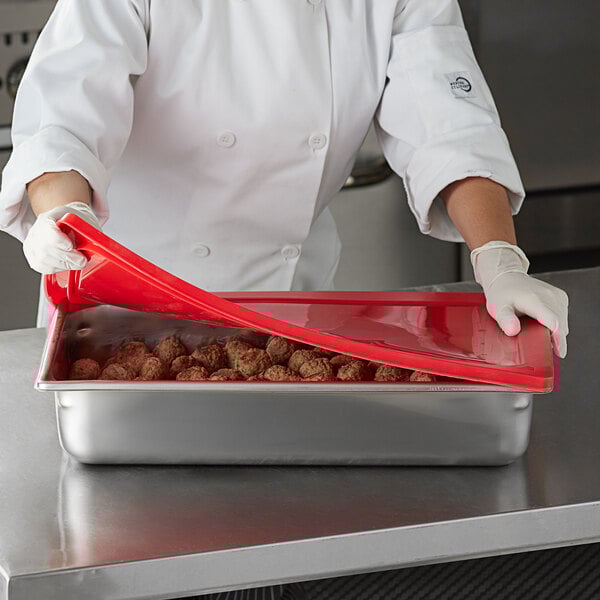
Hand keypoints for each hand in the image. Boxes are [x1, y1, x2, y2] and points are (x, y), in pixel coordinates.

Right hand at [22, 202, 99, 273]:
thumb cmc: (78, 221)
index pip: (47, 230)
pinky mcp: (33, 256)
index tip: (71, 246)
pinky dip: (57, 268)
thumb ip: (88, 232)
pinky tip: (66, 264)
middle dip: (67, 257)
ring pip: (43, 260)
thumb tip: (94, 247)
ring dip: (64, 264)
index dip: (58, 240)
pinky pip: (41, 267)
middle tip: (82, 260)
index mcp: (48, 217)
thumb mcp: (86, 222)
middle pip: (45, 248)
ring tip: (77, 261)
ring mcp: (32, 244)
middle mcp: (36, 230)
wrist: (69, 221)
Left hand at [471, 241, 568, 357]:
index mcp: (534, 300)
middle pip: (560, 325)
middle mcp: (549, 296)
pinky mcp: (560, 296)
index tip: (558, 351)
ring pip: (563, 321)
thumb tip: (513, 331)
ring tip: (540, 335)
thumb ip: (505, 320)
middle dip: (556, 339)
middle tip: (544, 348)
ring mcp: (556, 295)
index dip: (557, 339)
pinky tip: (544, 326)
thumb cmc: (502, 293)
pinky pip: (563, 316)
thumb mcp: (498, 308)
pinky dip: (557, 324)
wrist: (507, 278)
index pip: (553, 322)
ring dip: (556, 332)